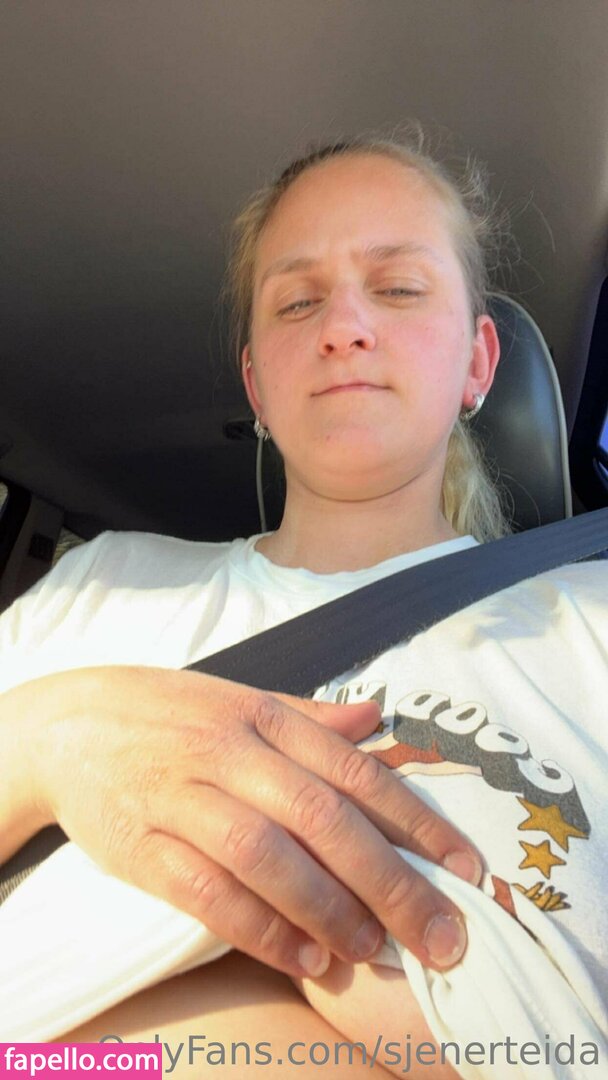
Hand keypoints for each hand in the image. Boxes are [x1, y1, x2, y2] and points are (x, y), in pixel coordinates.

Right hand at [18, 666, 480, 977]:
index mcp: (263, 717)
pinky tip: (301, 958)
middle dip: (388, 880)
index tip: (466, 869)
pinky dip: (259, 928)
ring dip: (326, 908)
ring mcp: (183, 796)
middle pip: (322, 817)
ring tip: (371, 950)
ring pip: (266, 855)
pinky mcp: (142, 845)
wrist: (69, 723)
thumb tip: (377, 717)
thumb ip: (309, 717)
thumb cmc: (170, 715)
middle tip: (438, 936)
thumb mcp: (240, 700)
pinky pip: (206, 891)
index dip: (417, 821)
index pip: (355, 770)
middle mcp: (230, 752)